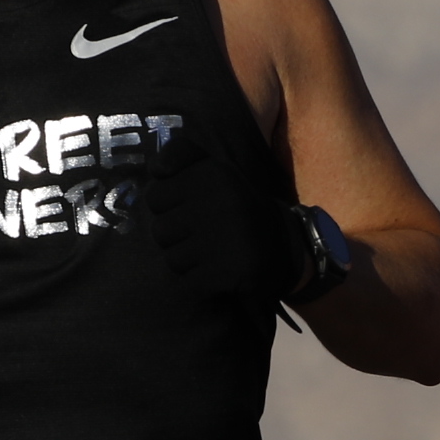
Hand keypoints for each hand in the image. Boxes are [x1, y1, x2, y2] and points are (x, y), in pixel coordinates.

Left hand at [139, 152, 317, 317]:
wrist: (284, 247)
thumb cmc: (234, 209)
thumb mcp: (213, 171)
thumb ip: (180, 156)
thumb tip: (157, 169)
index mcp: (213, 173)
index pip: (154, 198)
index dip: (169, 210)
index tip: (194, 212)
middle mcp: (221, 200)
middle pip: (160, 231)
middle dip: (177, 240)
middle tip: (205, 238)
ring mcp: (227, 237)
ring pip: (173, 260)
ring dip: (189, 263)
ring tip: (214, 255)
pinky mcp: (231, 270)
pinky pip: (190, 284)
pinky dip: (201, 284)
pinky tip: (220, 274)